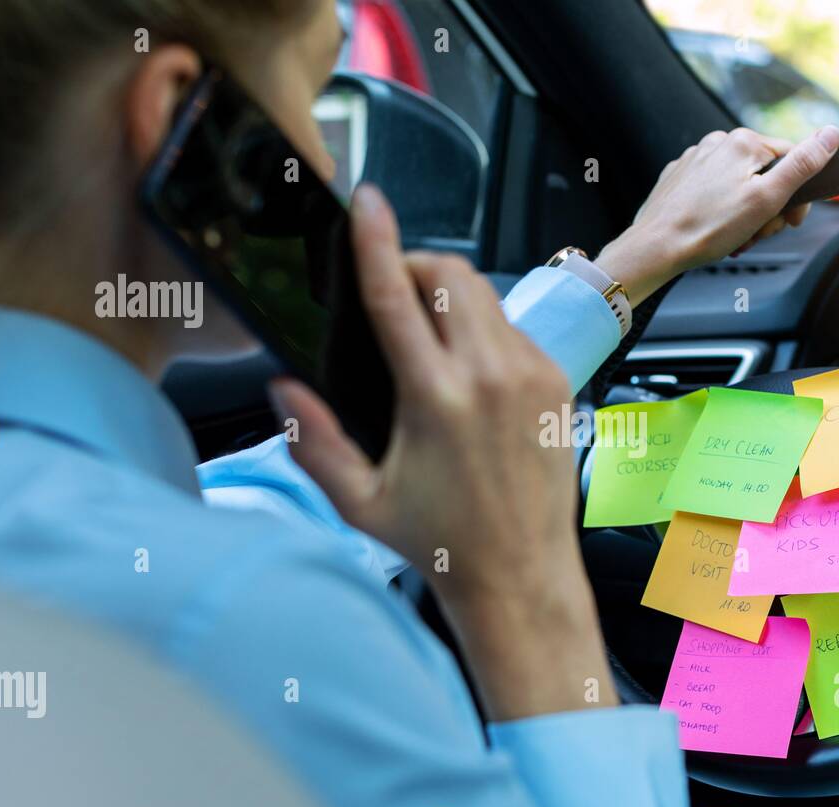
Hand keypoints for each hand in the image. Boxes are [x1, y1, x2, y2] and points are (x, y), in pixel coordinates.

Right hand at [272, 185, 614, 719]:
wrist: (521, 573)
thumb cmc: (439, 543)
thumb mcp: (359, 502)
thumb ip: (314, 441)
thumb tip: (283, 387)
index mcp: (436, 400)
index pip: (397, 298)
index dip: (375, 241)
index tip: (366, 201)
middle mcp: (489, 377)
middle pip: (450, 274)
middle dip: (415, 265)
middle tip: (390, 290)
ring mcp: (530, 375)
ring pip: (485, 293)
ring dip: (449, 293)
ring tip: (424, 330)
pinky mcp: (555, 382)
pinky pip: (512, 326)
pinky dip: (482, 327)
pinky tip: (465, 367)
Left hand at [595, 125, 838, 304]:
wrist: (655, 248)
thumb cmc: (707, 228)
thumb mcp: (767, 199)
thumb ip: (802, 165)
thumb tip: (830, 135)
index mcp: (743, 142)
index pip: (791, 160)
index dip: (796, 196)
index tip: (790, 221)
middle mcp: (717, 143)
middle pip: (764, 175)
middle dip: (767, 209)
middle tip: (757, 233)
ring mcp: (696, 160)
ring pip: (738, 186)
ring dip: (745, 215)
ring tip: (735, 237)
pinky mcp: (680, 179)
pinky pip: (712, 193)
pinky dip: (720, 213)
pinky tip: (715, 231)